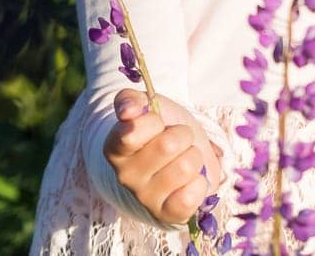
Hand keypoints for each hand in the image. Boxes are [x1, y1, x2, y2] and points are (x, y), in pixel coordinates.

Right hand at [103, 88, 223, 225]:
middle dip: (183, 135)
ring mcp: (145, 198)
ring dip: (194, 157)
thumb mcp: (149, 105)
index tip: (157, 122)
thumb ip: (130, 100)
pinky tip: (191, 180)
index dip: (154, 120)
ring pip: (185, 168)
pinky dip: (199, 183)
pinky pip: (190, 197)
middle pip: (168, 146)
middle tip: (178, 139)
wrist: (181, 155)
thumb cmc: (163, 128)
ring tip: (185, 158)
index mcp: (115, 148)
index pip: (132, 131)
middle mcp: (125, 176)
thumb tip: (127, 112)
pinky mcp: (166, 214)